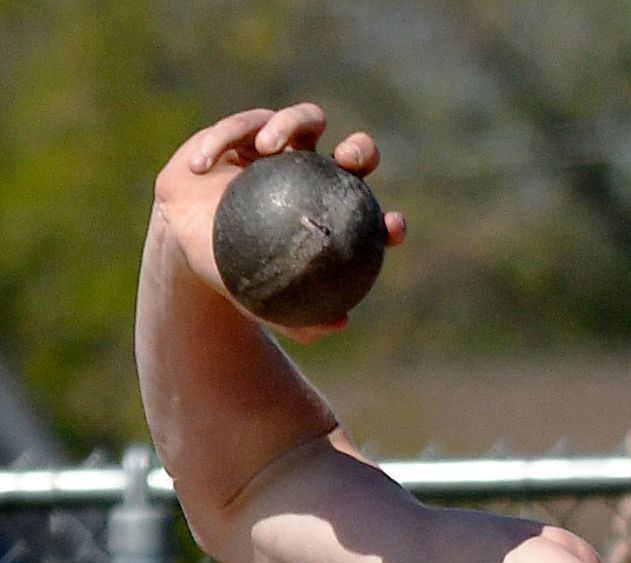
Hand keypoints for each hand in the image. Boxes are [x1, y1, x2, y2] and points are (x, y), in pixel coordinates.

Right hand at [152, 103, 406, 336]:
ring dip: (290, 124)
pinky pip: (237, 127)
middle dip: (360, 150)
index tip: (390, 228)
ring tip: (270, 147)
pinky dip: (222, 142)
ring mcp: (280, 147)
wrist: (190, 248)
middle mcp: (313, 173)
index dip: (387, 221)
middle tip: (347, 161)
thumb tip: (339, 322)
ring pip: (301, 120)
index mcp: (328, 213)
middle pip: (352, 153)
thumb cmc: (234, 273)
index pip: (369, 217)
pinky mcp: (242, 131)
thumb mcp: (262, 303)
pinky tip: (205, 165)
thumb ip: (300, 318)